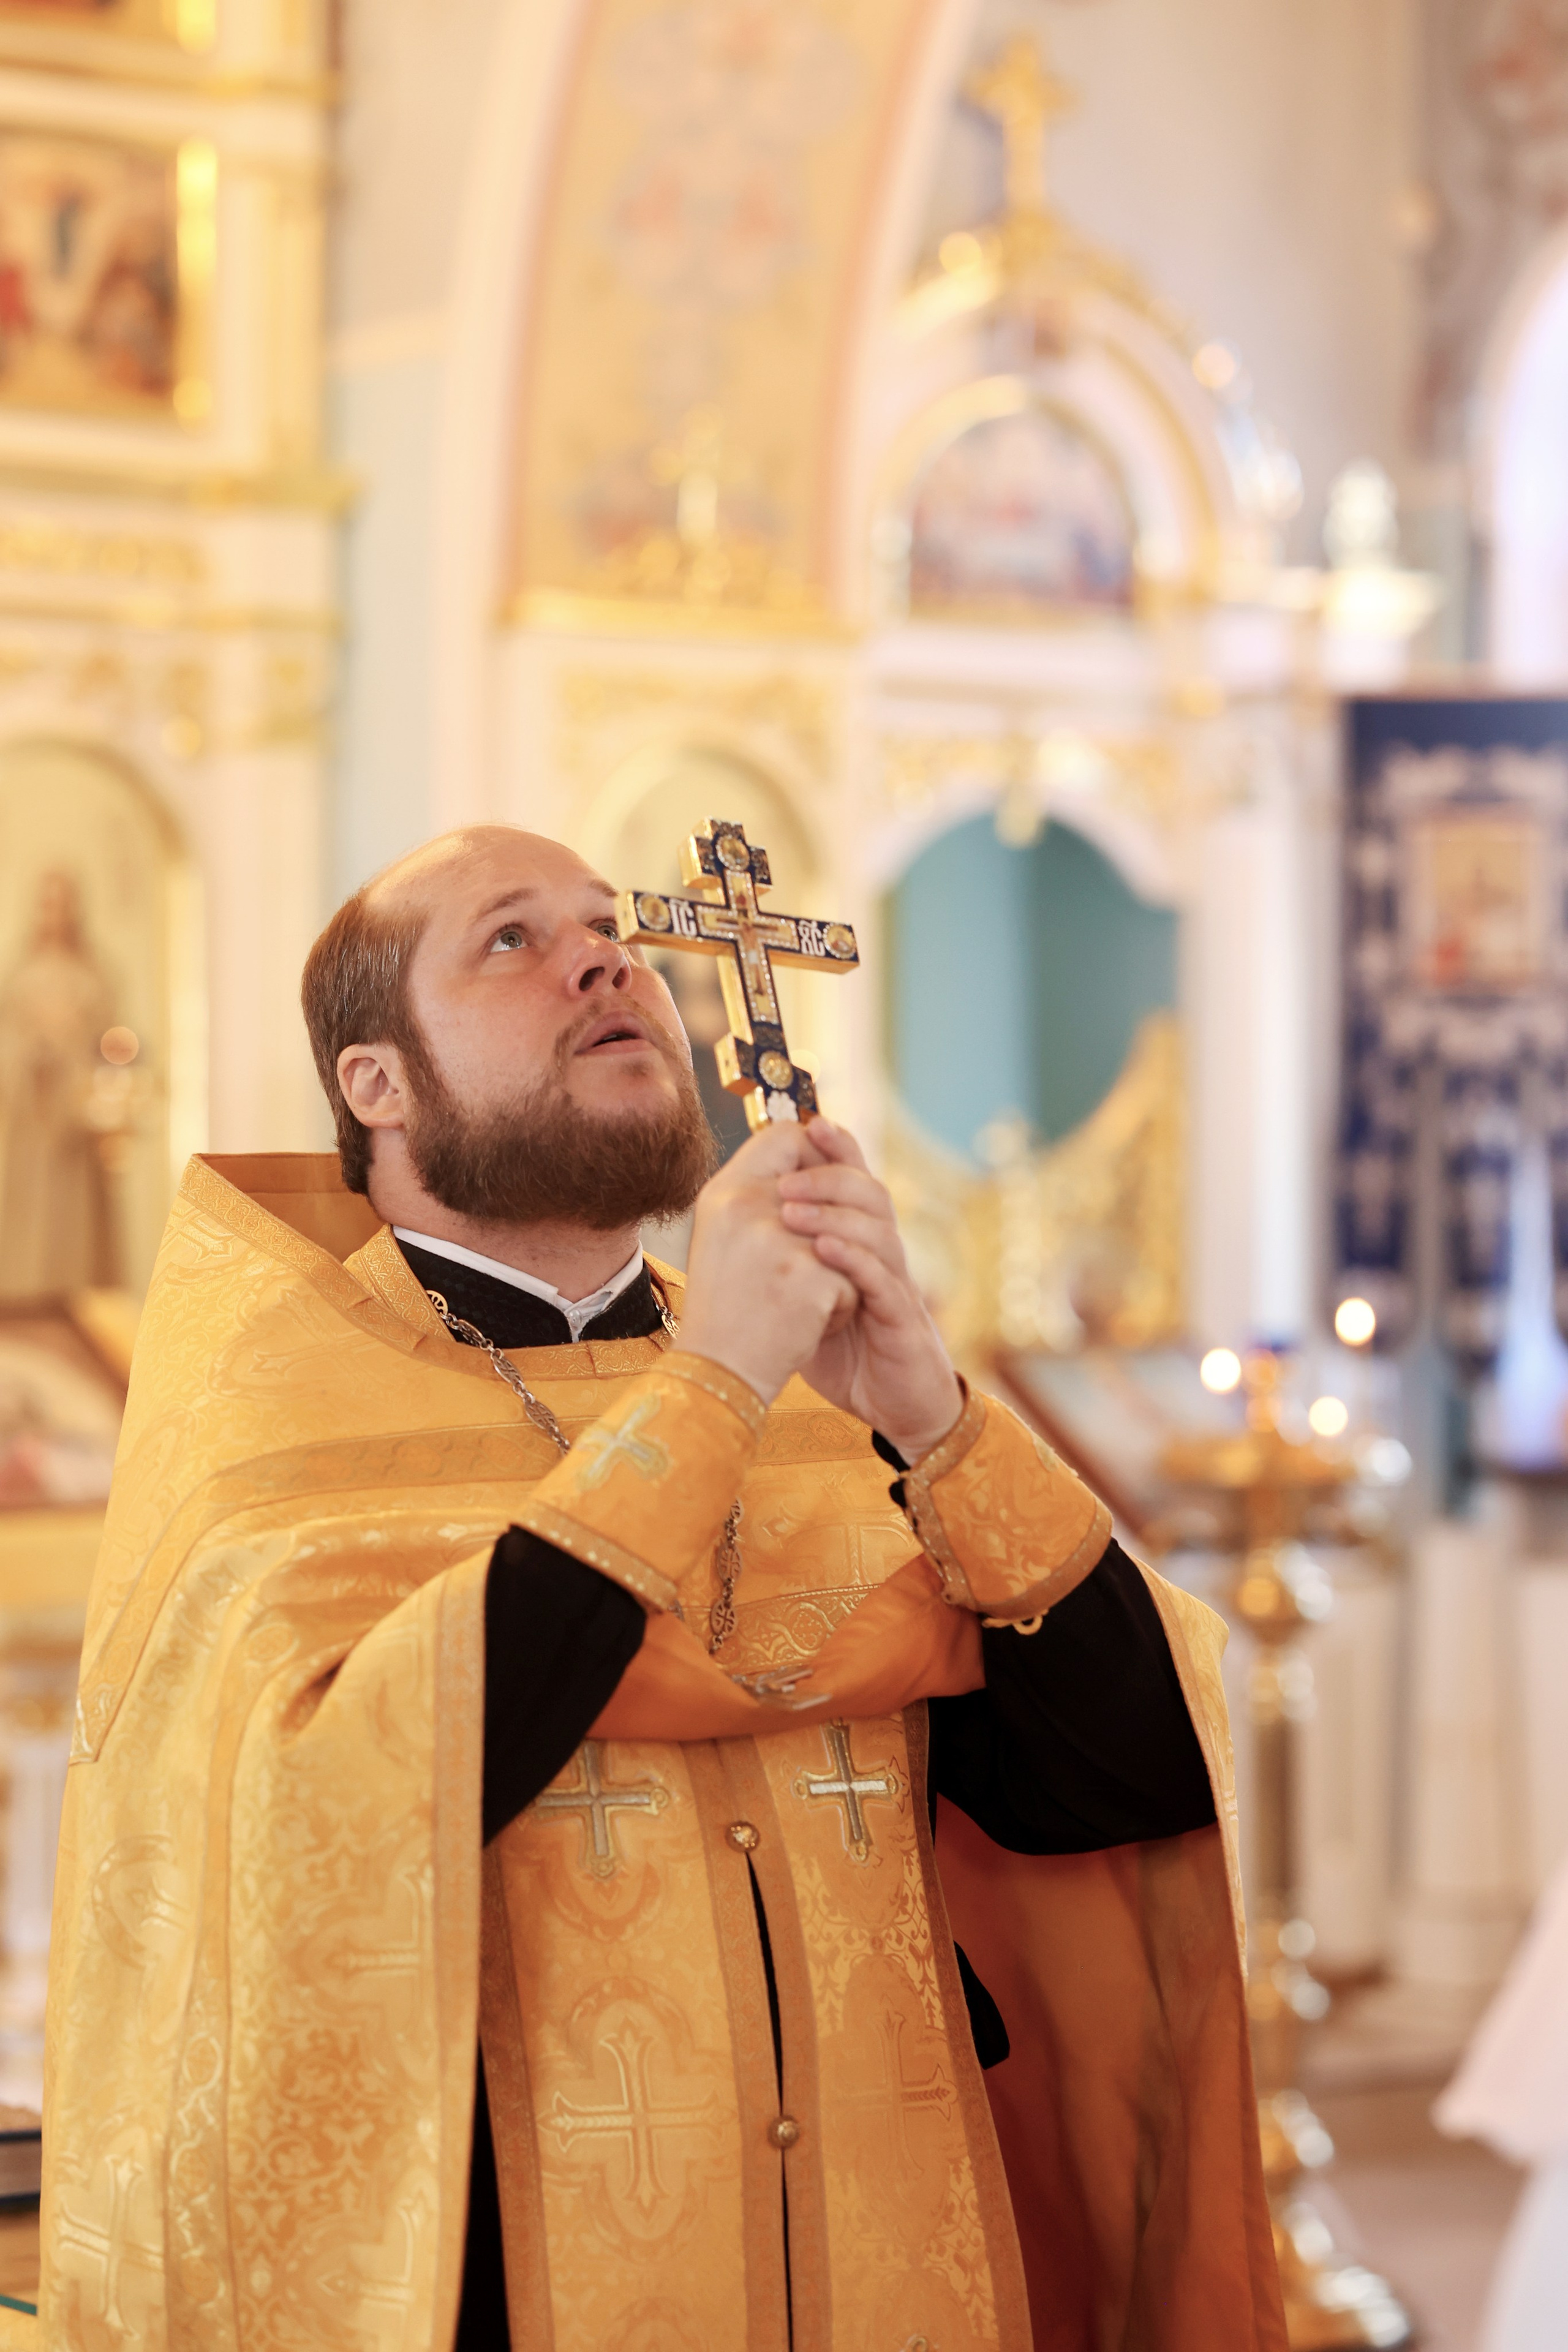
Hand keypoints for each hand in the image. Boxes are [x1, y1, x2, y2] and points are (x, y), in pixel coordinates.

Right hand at [678, 1122, 857, 1404]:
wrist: (719, 1373)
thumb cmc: (726, 1308)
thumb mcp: (725, 1236)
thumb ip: (758, 1193)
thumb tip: (806, 1145)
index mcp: (724, 1192)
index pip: (784, 1135)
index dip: (812, 1154)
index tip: (818, 1183)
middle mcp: (747, 1206)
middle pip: (823, 1184)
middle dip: (829, 1226)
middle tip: (801, 1266)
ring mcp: (780, 1240)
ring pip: (844, 1237)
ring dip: (835, 1272)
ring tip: (799, 1301)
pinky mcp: (808, 1278)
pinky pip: (852, 1279)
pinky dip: (839, 1308)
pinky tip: (805, 1326)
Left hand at [776, 1123, 961, 1460]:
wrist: (898, 1409)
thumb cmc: (852, 1354)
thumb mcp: (809, 1302)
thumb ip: (788, 1267)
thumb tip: (739, 1232)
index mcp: (864, 1245)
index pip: (855, 1182)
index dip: (838, 1148)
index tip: (807, 1122)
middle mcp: (886, 1256)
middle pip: (870, 1194)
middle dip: (828, 1177)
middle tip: (783, 1181)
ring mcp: (897, 1286)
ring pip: (879, 1230)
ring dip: (834, 1216)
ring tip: (792, 1213)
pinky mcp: (903, 1321)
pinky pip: (883, 1281)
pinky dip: (854, 1262)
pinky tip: (824, 1251)